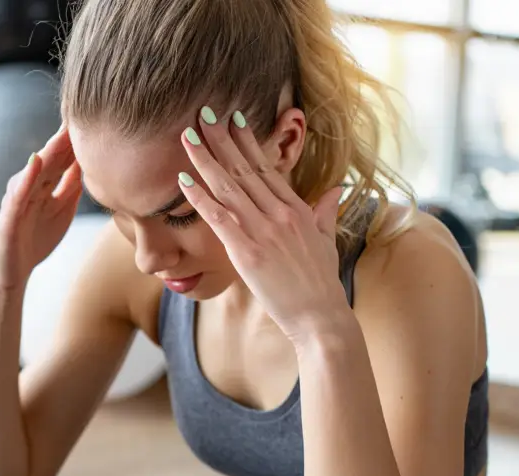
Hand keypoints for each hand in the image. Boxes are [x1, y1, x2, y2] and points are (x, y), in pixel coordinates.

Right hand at [0, 123, 82, 290]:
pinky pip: (18, 196)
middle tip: (83, 111)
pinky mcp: (8, 218)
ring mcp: (18, 199)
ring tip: (63, 132)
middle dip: (66, 136)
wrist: (13, 272)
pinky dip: (26, 177)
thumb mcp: (61, 207)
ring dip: (49, 150)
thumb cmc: (36, 238)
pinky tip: (35, 162)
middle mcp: (29, 185)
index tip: (97, 116)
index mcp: (43, 184)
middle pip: (51, 157)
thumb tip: (90, 160)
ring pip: (35, 171)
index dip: (77, 138)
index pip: (62, 156)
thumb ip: (72, 184)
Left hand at [176, 107, 348, 343]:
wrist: (321, 318)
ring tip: (187, 135)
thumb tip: (335, 190)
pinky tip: (182, 180)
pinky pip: (219, 218)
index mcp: (297, 209)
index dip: (247, 142)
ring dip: (205, 159)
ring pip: (228, 186)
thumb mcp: (327, 241)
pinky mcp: (248, 253)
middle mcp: (280, 214)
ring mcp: (263, 231)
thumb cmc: (322, 284)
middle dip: (221, 139)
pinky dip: (200, 198)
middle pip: (244, 168)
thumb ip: (326, 212)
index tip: (232, 119)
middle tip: (202, 113)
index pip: (266, 167)